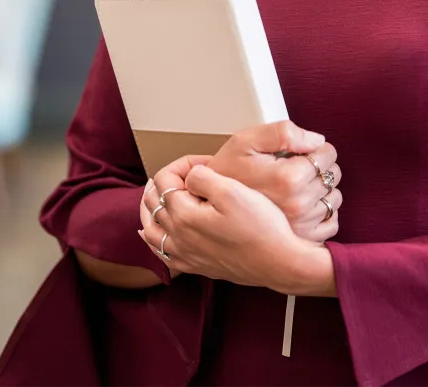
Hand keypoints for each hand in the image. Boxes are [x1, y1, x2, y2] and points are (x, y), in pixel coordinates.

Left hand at [139, 156, 330, 292]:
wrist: (277, 262)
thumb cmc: (259, 226)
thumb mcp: (232, 190)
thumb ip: (202, 177)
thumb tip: (190, 175)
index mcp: (183, 215)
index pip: (165, 179)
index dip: (183, 164)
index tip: (205, 162)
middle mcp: (177, 237)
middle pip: (153, 202)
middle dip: (165, 181)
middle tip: (186, 172)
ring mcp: (184, 254)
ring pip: (150, 228)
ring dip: (151, 207)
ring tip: (158, 194)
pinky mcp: (194, 265)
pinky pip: (160, 251)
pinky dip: (152, 237)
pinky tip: (152, 232)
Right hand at [205, 121, 341, 243]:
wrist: (211, 209)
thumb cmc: (227, 173)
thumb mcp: (246, 141)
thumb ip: (282, 132)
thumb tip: (315, 140)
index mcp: (287, 178)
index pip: (327, 154)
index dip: (317, 148)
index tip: (303, 151)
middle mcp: (297, 205)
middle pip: (332, 175)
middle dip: (320, 167)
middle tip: (299, 168)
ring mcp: (302, 226)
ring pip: (334, 199)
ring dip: (323, 190)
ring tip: (299, 186)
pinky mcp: (303, 241)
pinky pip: (331, 222)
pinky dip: (323, 213)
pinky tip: (304, 206)